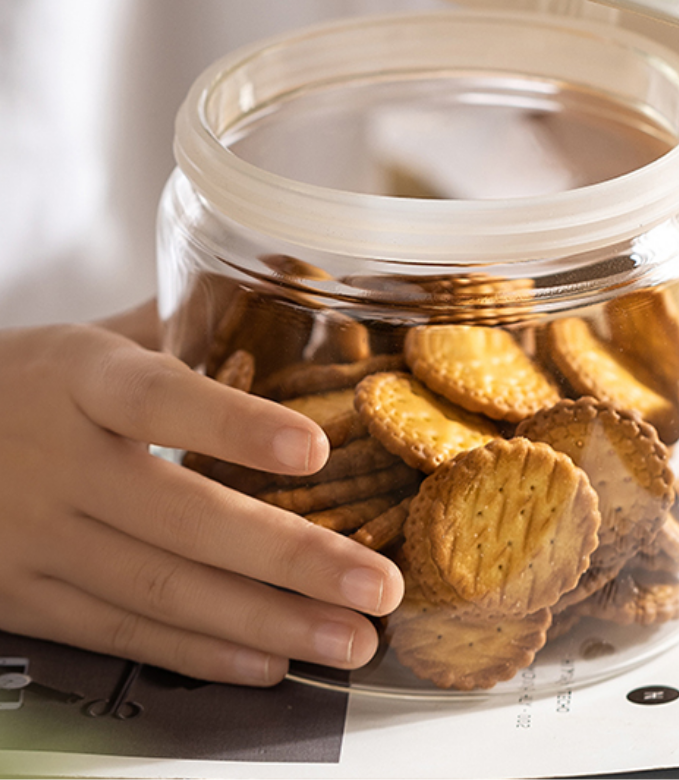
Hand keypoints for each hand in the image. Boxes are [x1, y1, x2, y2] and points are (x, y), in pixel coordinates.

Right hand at [0, 311, 403, 685]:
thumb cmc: (27, 385)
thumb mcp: (89, 340)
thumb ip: (182, 324)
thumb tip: (295, 283)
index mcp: (80, 379)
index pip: (160, 397)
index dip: (235, 425)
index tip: (313, 449)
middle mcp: (58, 461)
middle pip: (182, 518)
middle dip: (291, 559)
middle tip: (378, 587)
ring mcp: (35, 539)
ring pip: (164, 590)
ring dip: (268, 623)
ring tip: (352, 641)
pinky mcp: (21, 599)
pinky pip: (123, 632)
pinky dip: (203, 653)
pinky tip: (272, 661)